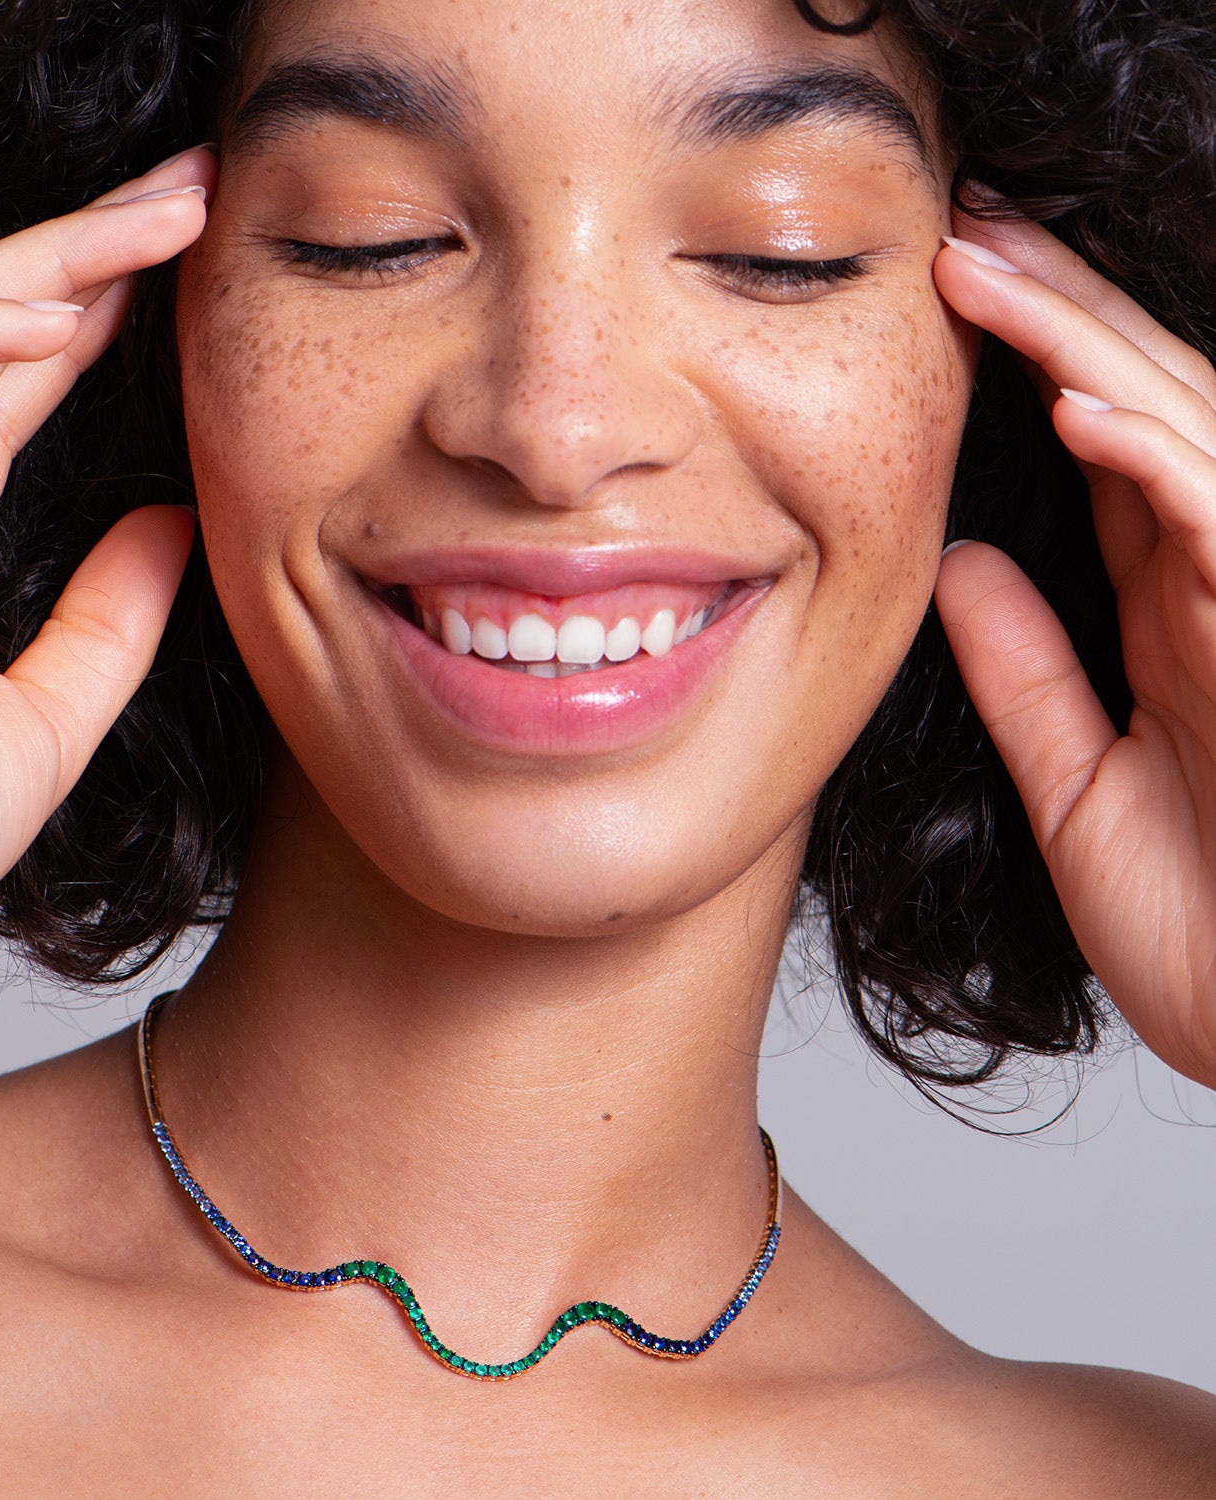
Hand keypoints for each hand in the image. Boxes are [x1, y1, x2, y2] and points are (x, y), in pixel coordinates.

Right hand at [0, 148, 213, 1072]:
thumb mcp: (51, 716)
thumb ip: (109, 617)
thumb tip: (171, 523)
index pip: (14, 406)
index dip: (94, 333)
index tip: (180, 278)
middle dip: (93, 261)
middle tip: (191, 197)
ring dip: (58, 263)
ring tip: (164, 216)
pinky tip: (68, 305)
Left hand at [933, 207, 1215, 1088]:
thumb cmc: (1205, 929)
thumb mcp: (1081, 788)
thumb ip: (1030, 673)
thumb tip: (957, 566)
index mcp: (1174, 612)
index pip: (1105, 457)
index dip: (1034, 371)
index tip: (946, 304)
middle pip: (1143, 413)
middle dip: (1057, 317)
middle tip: (963, 230)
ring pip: (1188, 442)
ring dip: (1090, 352)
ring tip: (991, 274)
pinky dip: (1162, 471)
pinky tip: (1084, 416)